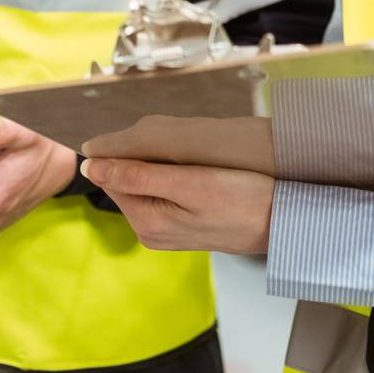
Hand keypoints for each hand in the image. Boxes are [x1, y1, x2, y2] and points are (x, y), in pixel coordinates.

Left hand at [80, 158, 273, 254]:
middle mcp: (149, 231)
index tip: (157, 141)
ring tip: (192, 160)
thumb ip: (136, 175)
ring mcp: (164, 231)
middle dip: (144, 158)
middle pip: (127, 180)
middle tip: (180, 150)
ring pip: (145, 184)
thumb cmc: (241, 199)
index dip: (125, 150)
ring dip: (159, 165)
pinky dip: (172, 177)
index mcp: (145, 221)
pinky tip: (194, 171)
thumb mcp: (187, 182)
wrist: (284, 224)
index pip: (111, 175)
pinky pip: (163, 193)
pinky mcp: (181, 227)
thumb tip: (89, 166)